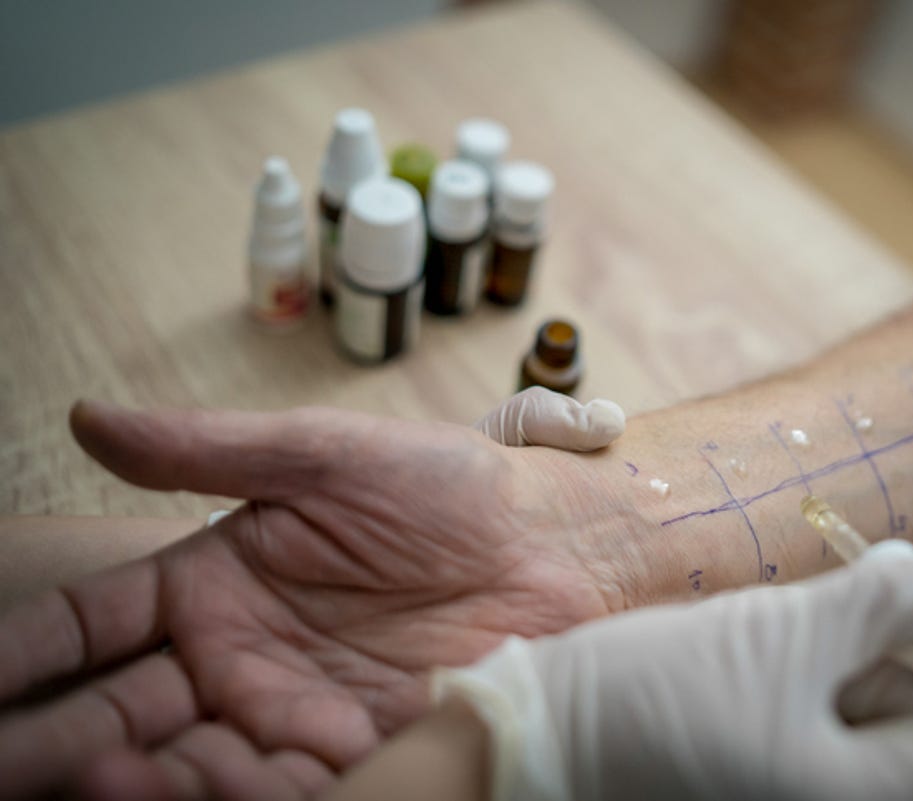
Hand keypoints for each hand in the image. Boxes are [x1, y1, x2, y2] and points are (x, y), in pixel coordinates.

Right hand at [0, 397, 627, 799]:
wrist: (552, 540)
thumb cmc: (445, 485)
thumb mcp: (321, 456)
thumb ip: (207, 451)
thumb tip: (87, 417)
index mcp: (213, 581)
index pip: (92, 624)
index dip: (24, 651)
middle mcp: (238, 656)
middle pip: (122, 713)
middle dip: (55, 745)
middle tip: (9, 765)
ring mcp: (293, 710)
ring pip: (192, 764)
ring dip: (143, 781)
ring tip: (102, 777)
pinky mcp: (358, 750)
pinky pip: (288, 788)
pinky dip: (245, 795)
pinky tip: (212, 785)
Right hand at [435, 538, 912, 800]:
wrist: (534, 746)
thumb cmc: (650, 701)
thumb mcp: (779, 637)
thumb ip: (894, 600)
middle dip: (901, 647)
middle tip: (830, 596)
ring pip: (883, 723)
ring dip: (850, 654)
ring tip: (774, 626)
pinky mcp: (774, 784)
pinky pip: (831, 730)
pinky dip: (816, 677)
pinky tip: (758, 649)